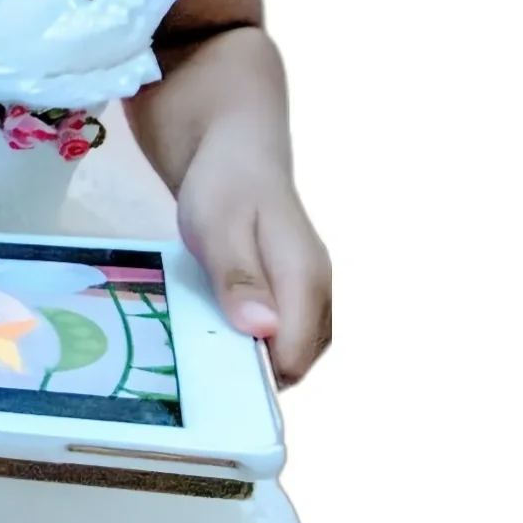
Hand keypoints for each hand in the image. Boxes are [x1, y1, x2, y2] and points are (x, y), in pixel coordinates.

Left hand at [175, 160, 331, 385]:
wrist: (236, 149)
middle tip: (203, 362)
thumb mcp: (218, 228)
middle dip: (256, 371)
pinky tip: (223, 331)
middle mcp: (318, 292)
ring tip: (209, 349)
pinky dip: (258, 339)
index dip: (257, 373)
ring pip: (293, 348)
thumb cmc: (224, 186)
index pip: (295, 355)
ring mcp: (311, 291)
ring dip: (256, 356)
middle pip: (298, 359)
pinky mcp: (296, 289)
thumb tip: (262, 330)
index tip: (214, 372)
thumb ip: (239, 278)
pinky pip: (285, 330)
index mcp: (305, 280)